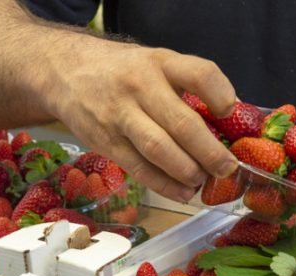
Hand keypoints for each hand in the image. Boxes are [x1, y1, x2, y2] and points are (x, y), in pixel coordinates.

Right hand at [47, 42, 238, 201]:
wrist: (64, 71)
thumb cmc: (123, 71)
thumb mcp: (155, 63)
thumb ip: (188, 86)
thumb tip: (230, 122)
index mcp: (160, 62)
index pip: (199, 73)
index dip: (221, 95)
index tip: (230, 112)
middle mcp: (140, 86)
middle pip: (182, 123)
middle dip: (210, 152)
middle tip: (227, 168)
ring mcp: (119, 115)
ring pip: (159, 149)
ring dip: (187, 171)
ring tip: (203, 180)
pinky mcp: (105, 141)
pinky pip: (139, 168)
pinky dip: (164, 185)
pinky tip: (182, 192)